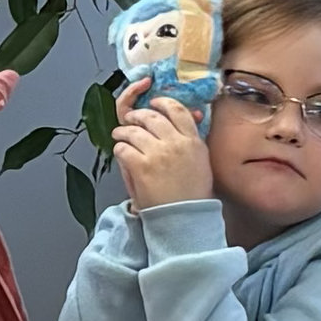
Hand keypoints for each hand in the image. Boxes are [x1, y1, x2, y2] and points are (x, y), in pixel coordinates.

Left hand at [113, 98, 215, 212]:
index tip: (154, 103)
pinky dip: (119, 149)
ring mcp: (157, 154)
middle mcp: (175, 143)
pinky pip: (123, 148)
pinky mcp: (141, 166)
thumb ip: (191, 137)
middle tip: (130, 119)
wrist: (184, 219)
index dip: (162, 102)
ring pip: (133, 130)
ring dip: (123, 131)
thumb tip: (193, 113)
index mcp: (192, 141)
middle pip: (151, 116)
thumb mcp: (201, 161)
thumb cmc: (193, 193)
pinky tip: (122, 154)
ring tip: (119, 135)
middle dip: (137, 115)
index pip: (177, 109)